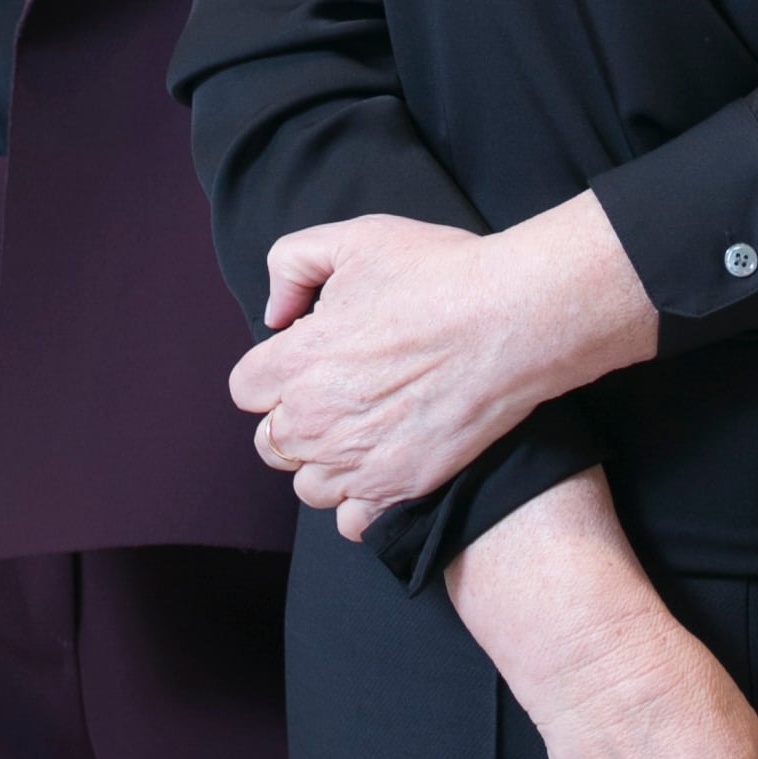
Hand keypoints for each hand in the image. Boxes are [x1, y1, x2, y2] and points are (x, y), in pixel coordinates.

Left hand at [228, 194, 659, 537]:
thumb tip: (276, 313)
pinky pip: (350, 520)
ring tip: (359, 430)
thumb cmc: (439, 275)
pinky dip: (357, 501)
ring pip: (306, 483)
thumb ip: (292, 265)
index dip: (272, 369)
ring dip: (322, 461)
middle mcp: (315, 421)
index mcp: (296, 362)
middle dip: (292, 417)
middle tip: (336, 391)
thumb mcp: (355, 238)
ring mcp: (355, 461)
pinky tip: (379, 466)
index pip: (245, 389)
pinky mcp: (398, 487)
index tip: (305, 357)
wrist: (512, 321)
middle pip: (270, 442)